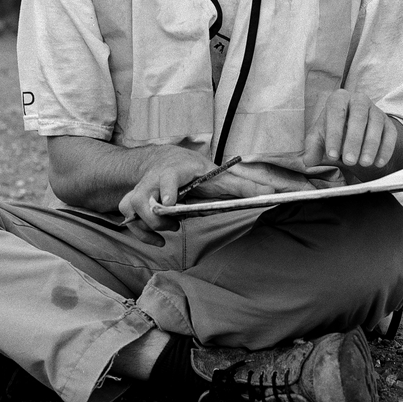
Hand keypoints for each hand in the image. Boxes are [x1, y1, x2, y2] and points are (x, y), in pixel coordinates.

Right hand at [118, 154, 275, 245]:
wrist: (164, 160)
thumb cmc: (193, 169)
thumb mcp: (217, 174)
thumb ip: (242, 184)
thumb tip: (272, 192)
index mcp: (175, 170)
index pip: (166, 178)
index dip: (166, 189)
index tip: (170, 204)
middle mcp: (153, 180)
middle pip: (142, 199)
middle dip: (155, 217)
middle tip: (175, 223)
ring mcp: (140, 191)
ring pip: (130, 207)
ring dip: (146, 225)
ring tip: (168, 230)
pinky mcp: (134, 203)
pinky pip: (129, 220)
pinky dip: (142, 233)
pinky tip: (159, 241)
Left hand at [302, 89, 402, 180]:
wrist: (355, 137)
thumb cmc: (334, 134)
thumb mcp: (320, 139)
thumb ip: (313, 148)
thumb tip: (308, 160)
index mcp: (338, 99)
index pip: (336, 113)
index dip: (334, 135)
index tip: (332, 155)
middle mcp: (358, 100)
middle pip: (358, 117)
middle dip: (354, 140)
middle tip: (350, 161)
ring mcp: (375, 110)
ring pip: (376, 124)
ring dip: (371, 145)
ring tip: (364, 163)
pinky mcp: (389, 123)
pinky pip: (390, 134)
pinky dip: (385, 149)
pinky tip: (378, 163)